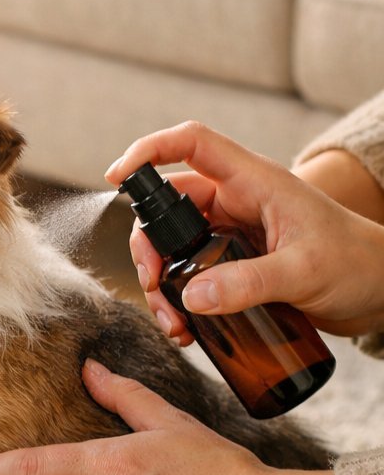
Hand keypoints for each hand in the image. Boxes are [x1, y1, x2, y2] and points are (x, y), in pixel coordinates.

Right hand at [105, 121, 383, 340]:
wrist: (383, 291)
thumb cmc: (358, 264)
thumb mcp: (304, 272)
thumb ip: (248, 284)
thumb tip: (191, 298)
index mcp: (254, 182)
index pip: (192, 145)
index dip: (150, 151)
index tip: (117, 177)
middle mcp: (239, 203)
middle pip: (170, 210)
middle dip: (150, 249)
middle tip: (154, 286)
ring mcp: (235, 235)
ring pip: (177, 249)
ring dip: (162, 283)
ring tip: (172, 323)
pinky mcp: (237, 267)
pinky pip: (193, 276)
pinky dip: (180, 301)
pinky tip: (186, 330)